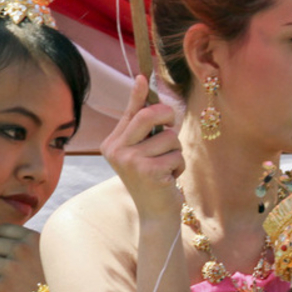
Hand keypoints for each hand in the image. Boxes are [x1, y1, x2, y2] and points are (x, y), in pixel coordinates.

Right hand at [102, 75, 183, 226]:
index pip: (130, 112)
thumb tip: (143, 85)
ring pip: (169, 137)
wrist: (155, 214)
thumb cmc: (153, 179)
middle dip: (167, 116)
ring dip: (176, 151)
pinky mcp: (148, 172)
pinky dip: (179, 166)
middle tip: (172, 126)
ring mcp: (130, 161)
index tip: (144, 76)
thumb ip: (142, 126)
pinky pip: (176, 155)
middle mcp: (116, 150)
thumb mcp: (142, 151)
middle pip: (147, 115)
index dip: (140, 95)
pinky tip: (170, 178)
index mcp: (112, 143)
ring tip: (167, 167)